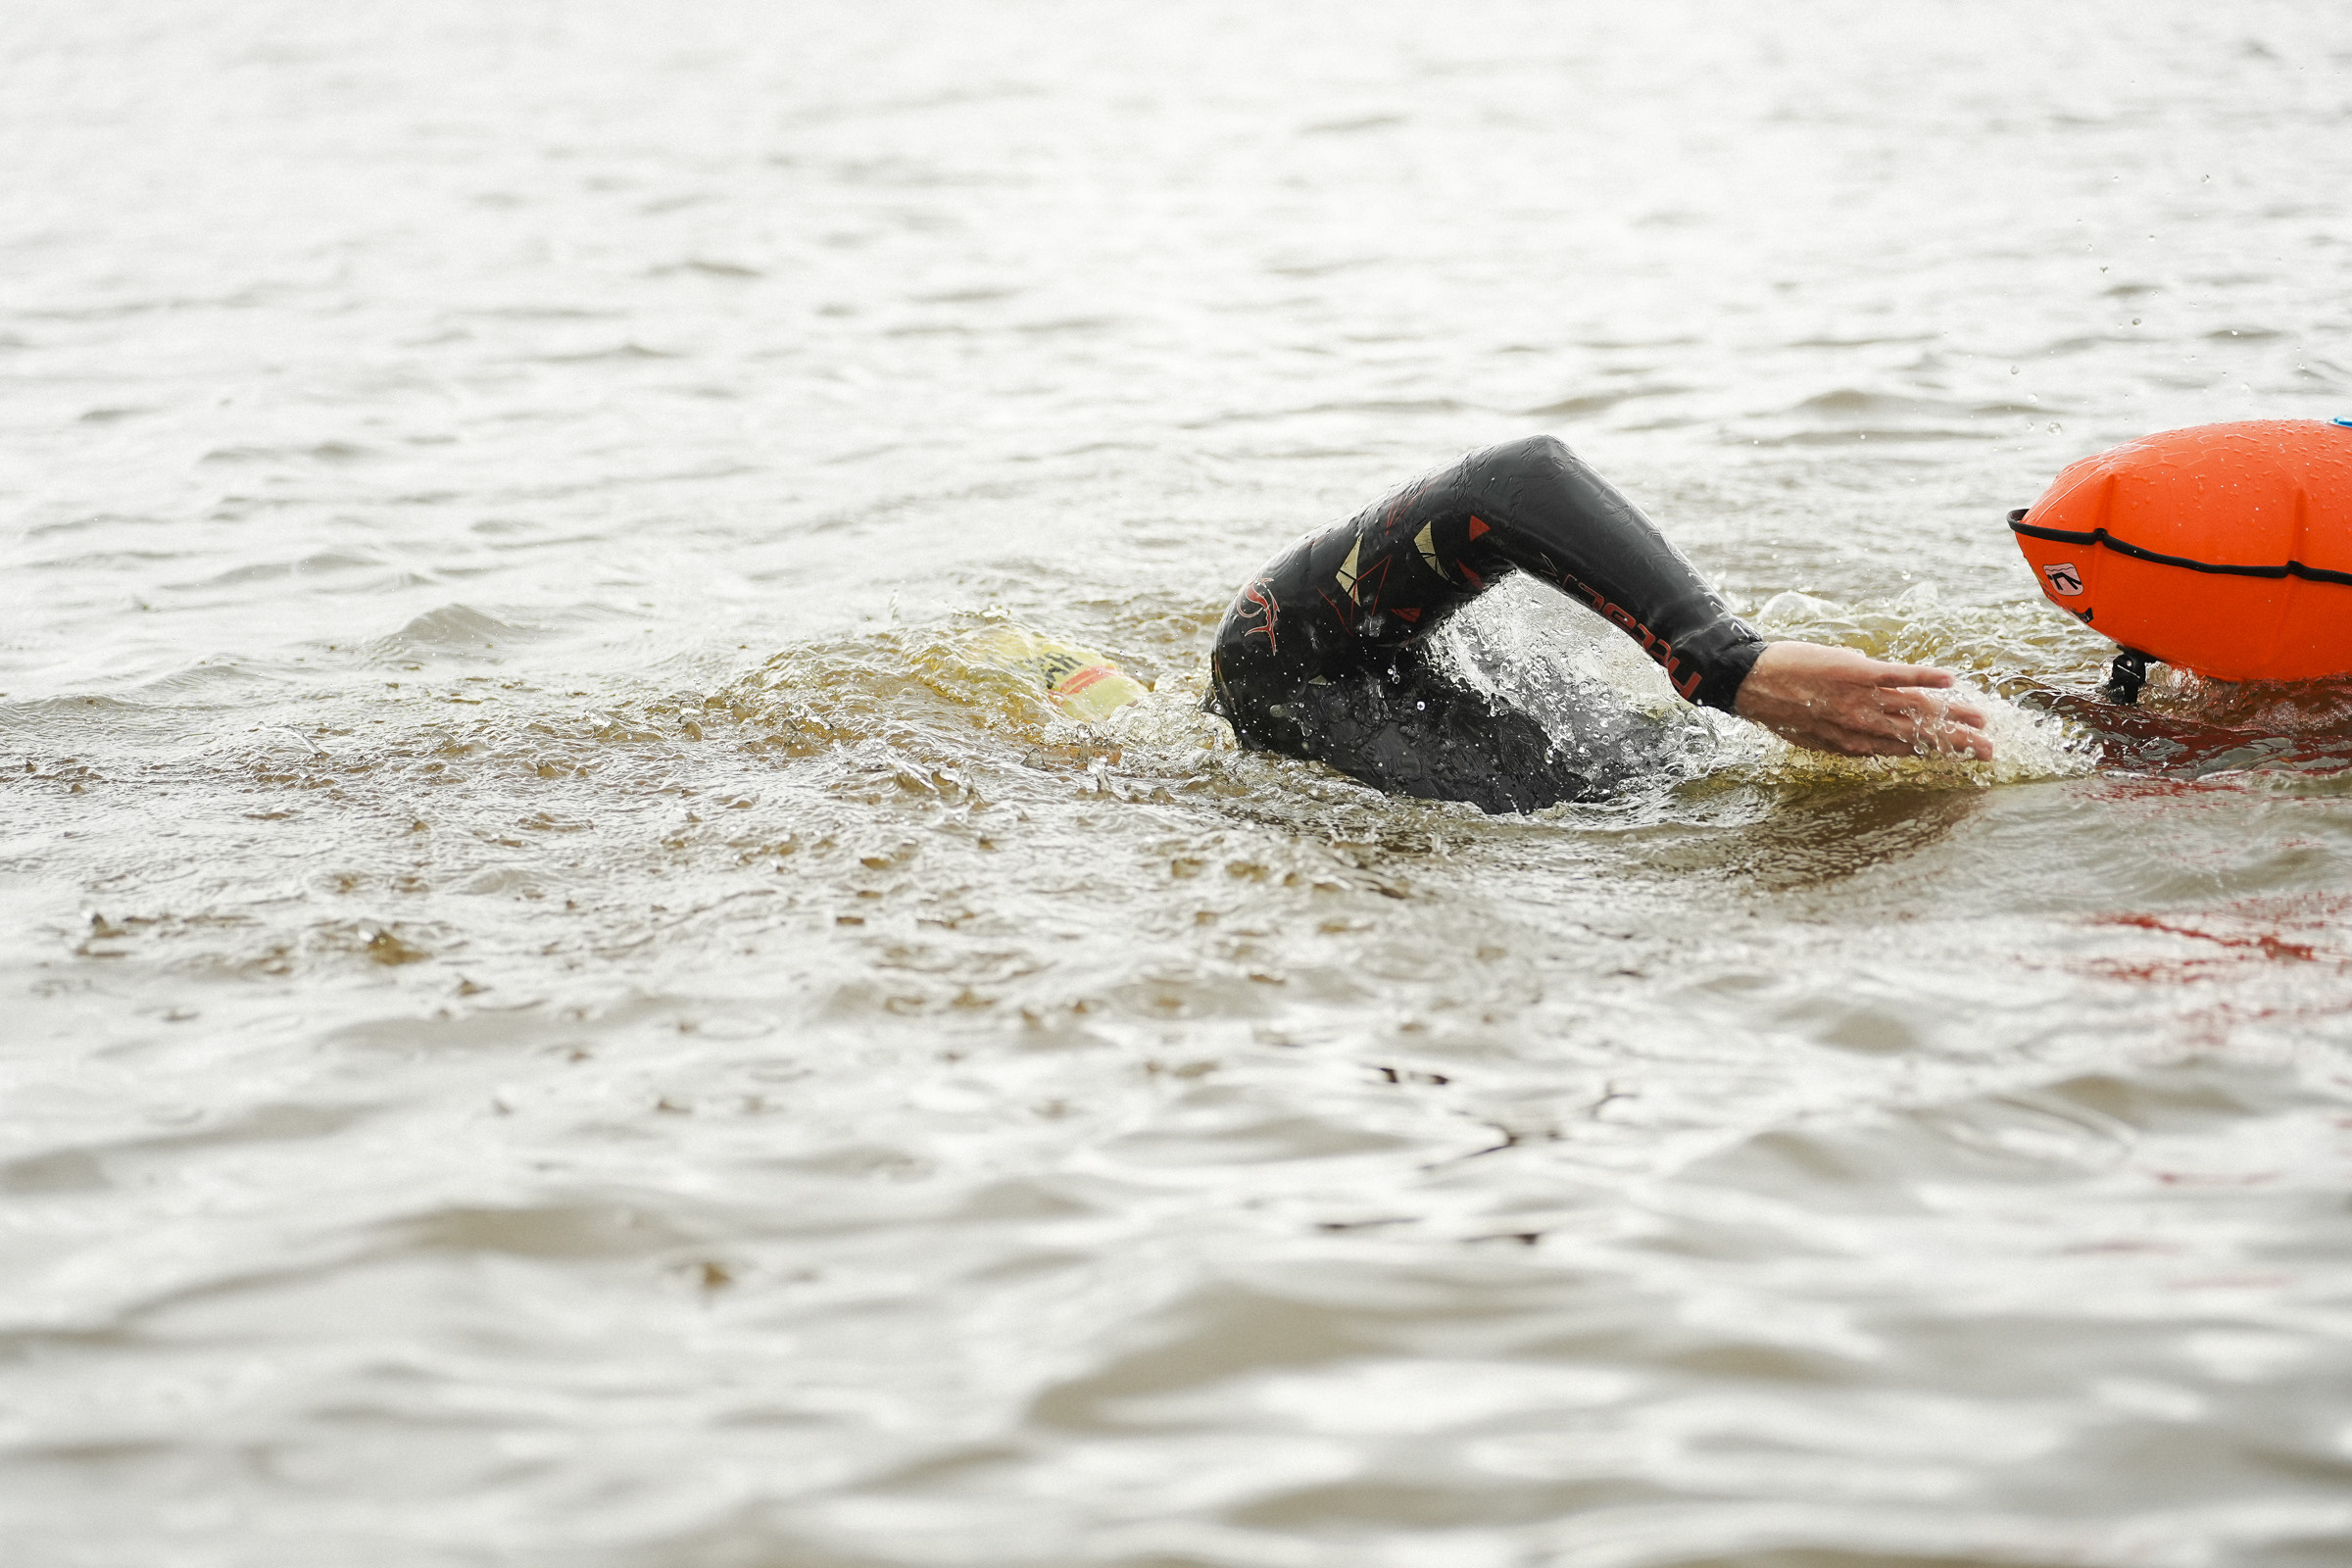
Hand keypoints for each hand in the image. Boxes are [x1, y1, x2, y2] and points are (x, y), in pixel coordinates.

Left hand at [1732, 641, 1993, 759]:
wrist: (1749, 684)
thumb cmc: (1778, 708)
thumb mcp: (1812, 732)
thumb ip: (1844, 730)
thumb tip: (1864, 720)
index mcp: (1854, 744)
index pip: (1905, 750)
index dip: (1935, 754)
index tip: (1962, 756)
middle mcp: (1863, 727)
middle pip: (1920, 736)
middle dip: (1957, 745)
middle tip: (1989, 750)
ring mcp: (1861, 700)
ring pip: (1916, 710)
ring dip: (1953, 715)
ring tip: (1982, 720)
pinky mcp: (1855, 673)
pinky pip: (1896, 677)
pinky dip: (1923, 678)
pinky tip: (1949, 682)